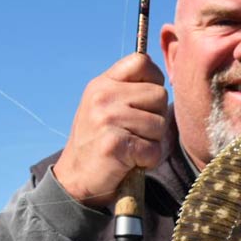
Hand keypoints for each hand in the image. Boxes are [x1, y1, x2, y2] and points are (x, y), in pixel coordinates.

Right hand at [53, 53, 167, 208]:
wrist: (76, 179)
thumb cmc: (100, 142)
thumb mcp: (106, 106)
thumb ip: (130, 89)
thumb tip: (165, 80)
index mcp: (102, 84)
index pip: (142, 61)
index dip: (154, 80)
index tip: (145, 101)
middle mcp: (103, 96)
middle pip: (159, 95)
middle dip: (156, 117)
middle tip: (135, 133)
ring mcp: (107, 119)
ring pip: (160, 124)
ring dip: (152, 142)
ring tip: (131, 148)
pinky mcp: (114, 144)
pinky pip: (153, 149)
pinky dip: (148, 161)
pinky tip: (130, 162)